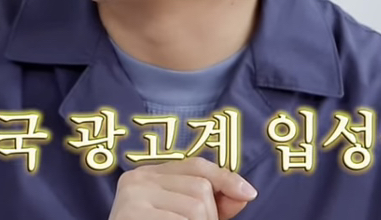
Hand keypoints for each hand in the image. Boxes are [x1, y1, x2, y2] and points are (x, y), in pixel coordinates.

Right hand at [108, 157, 257, 219]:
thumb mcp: (183, 217)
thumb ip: (212, 204)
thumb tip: (244, 193)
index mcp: (147, 175)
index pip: (195, 166)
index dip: (226, 178)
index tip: (249, 193)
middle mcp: (137, 179)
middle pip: (200, 188)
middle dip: (210, 216)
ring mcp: (132, 197)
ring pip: (196, 207)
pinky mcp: (131, 214)